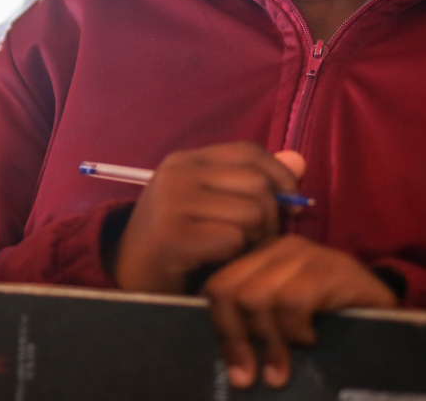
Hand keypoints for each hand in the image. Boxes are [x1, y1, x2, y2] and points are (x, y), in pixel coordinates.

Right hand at [110, 143, 304, 294]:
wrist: (127, 275)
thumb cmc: (175, 239)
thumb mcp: (210, 203)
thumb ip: (252, 181)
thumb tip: (299, 162)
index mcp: (186, 159)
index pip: (249, 151)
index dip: (280, 175)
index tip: (291, 204)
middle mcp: (177, 173)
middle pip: (257, 184)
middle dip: (272, 218)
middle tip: (260, 240)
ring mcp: (172, 202)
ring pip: (251, 213)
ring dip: (255, 240)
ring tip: (237, 252)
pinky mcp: (174, 236)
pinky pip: (233, 240)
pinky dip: (236, 256)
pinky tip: (219, 263)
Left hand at [203, 235, 396, 388]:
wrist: (388, 310)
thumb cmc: (332, 320)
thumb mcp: (286, 322)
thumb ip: (258, 329)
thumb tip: (232, 366)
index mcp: (259, 260)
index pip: (217, 286)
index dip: (221, 330)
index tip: (236, 369)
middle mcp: (276, 250)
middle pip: (229, 291)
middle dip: (236, 339)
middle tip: (254, 375)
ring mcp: (303, 255)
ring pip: (256, 298)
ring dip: (269, 342)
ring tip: (284, 365)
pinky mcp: (330, 268)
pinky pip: (292, 302)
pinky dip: (296, 330)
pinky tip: (311, 340)